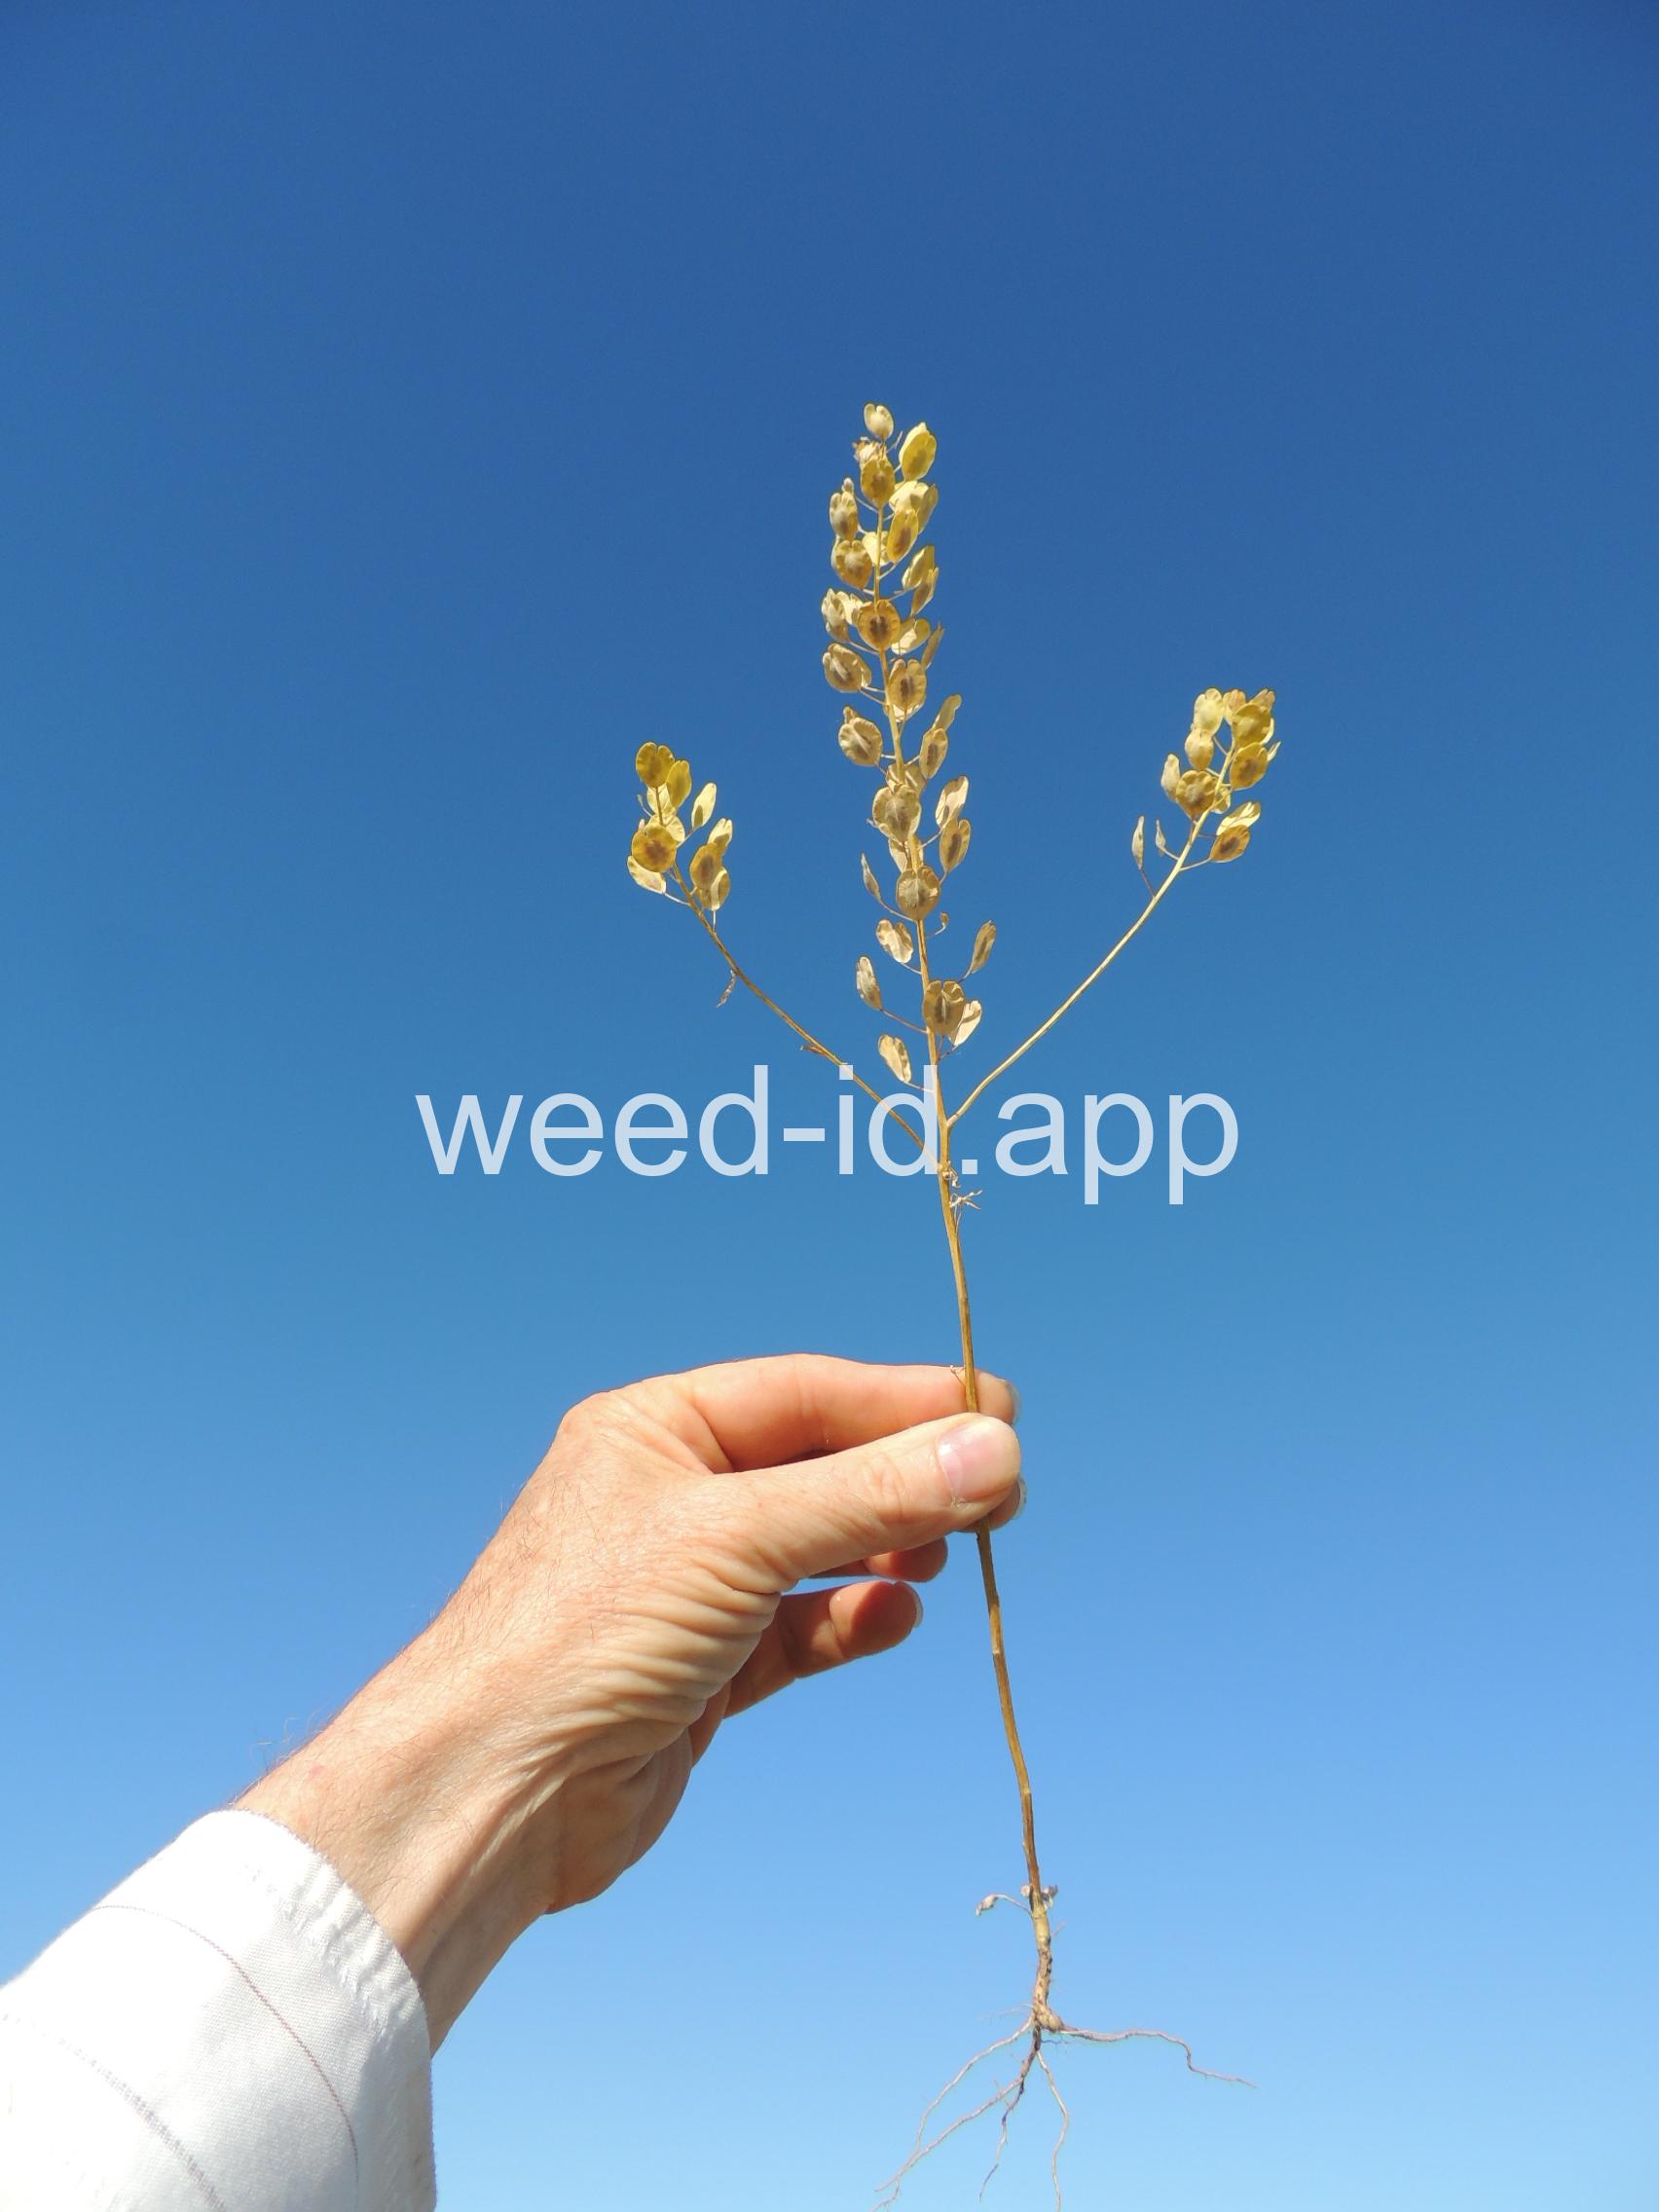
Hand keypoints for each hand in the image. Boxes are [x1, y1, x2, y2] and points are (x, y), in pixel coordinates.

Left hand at [239, 1355, 1021, 2044]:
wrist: (495, 1791)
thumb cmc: (589, 1632)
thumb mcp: (741, 1539)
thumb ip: (871, 1494)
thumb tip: (995, 1449)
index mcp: (657, 1430)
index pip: (808, 1393)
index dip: (906, 1401)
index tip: (1002, 1413)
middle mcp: (671, 1496)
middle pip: (820, 1468)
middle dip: (907, 1477)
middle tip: (1002, 1493)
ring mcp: (687, 1587)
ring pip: (816, 1549)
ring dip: (885, 1548)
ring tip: (950, 1553)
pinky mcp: (703, 1671)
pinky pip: (800, 1630)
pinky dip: (850, 1621)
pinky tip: (893, 1617)